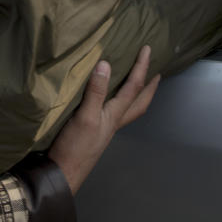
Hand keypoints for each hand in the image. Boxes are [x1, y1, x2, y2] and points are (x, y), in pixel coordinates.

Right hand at [48, 45, 159, 194]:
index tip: (147, 49)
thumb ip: (96, 91)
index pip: (133, 86)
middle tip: (158, 72)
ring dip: (139, 95)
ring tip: (141, 84)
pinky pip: (115, 112)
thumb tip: (106, 64)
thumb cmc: (75, 146)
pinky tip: (111, 100)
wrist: (63, 173)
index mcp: (115, 114)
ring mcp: (106, 128)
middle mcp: (114, 120)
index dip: (141, 66)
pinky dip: (120, 102)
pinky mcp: (95, 132)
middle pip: (140, 102)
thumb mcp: (85, 116)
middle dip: (150, 86)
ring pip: (129, 108)